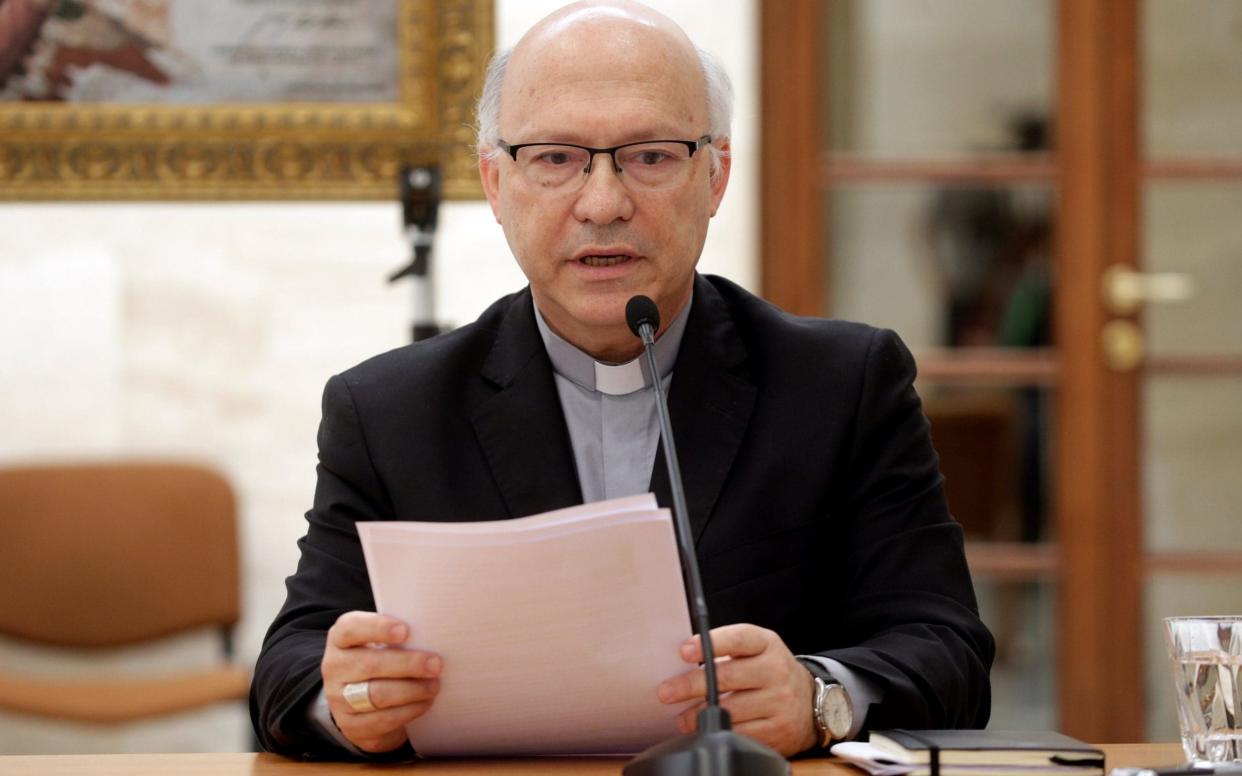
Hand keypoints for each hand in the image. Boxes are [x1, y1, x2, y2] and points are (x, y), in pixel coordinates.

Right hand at [321, 611, 442, 752]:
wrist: (361, 703)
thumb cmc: (380, 661)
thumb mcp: (381, 643)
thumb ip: (398, 636)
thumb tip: (431, 633)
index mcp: (340, 639)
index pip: (351, 629)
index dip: (378, 628)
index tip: (405, 630)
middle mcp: (334, 668)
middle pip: (370, 665)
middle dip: (407, 664)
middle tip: (436, 664)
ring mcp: (339, 700)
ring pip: (378, 695)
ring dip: (412, 690)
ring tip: (434, 684)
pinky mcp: (352, 726)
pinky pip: (384, 719)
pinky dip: (409, 710)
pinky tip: (425, 702)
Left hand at [656, 623, 817, 755]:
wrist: (812, 703)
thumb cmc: (771, 672)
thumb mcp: (758, 651)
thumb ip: (727, 650)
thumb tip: (683, 659)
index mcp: (768, 645)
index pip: (739, 638)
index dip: (710, 643)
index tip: (684, 651)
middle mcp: (776, 671)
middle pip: (728, 677)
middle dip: (691, 685)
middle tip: (667, 691)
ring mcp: (779, 702)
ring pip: (730, 709)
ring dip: (698, 715)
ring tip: (681, 717)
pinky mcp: (778, 731)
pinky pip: (740, 733)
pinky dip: (717, 732)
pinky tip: (703, 729)